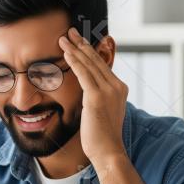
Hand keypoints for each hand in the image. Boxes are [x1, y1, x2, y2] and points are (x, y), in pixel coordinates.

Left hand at [59, 27, 127, 162]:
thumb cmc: (102, 137)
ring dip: (74, 49)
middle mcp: (116, 86)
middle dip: (81, 44)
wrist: (108, 151)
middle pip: (96, 60)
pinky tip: (65, 53)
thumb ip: (97, 99)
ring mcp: (108, 91)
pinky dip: (74, 61)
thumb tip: (87, 94)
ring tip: (63, 38)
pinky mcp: (96, 97)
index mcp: (119, 88)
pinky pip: (83, 74)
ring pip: (89, 64)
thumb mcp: (102, 112)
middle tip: (70, 32)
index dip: (89, 52)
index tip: (78, 42)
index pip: (101, 66)